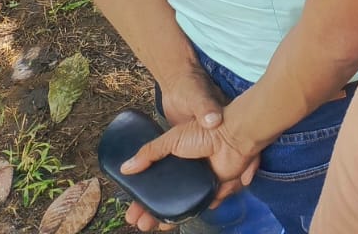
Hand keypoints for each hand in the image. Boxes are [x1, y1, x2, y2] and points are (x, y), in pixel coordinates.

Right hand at [121, 67, 249, 230]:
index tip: (131, 210)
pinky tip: (178, 218)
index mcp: (175, 158)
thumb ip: (149, 153)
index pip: (154, 181)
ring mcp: (199, 180)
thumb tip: (125, 168)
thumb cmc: (203, 133)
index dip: (142, 196)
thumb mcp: (172, 139)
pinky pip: (201, 203)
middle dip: (152, 211)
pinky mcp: (213, 188)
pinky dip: (193, 209)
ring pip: (182, 204)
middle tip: (140, 223)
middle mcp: (186, 171)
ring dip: (169, 216)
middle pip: (166, 196)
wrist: (232, 136)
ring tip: (156, 225)